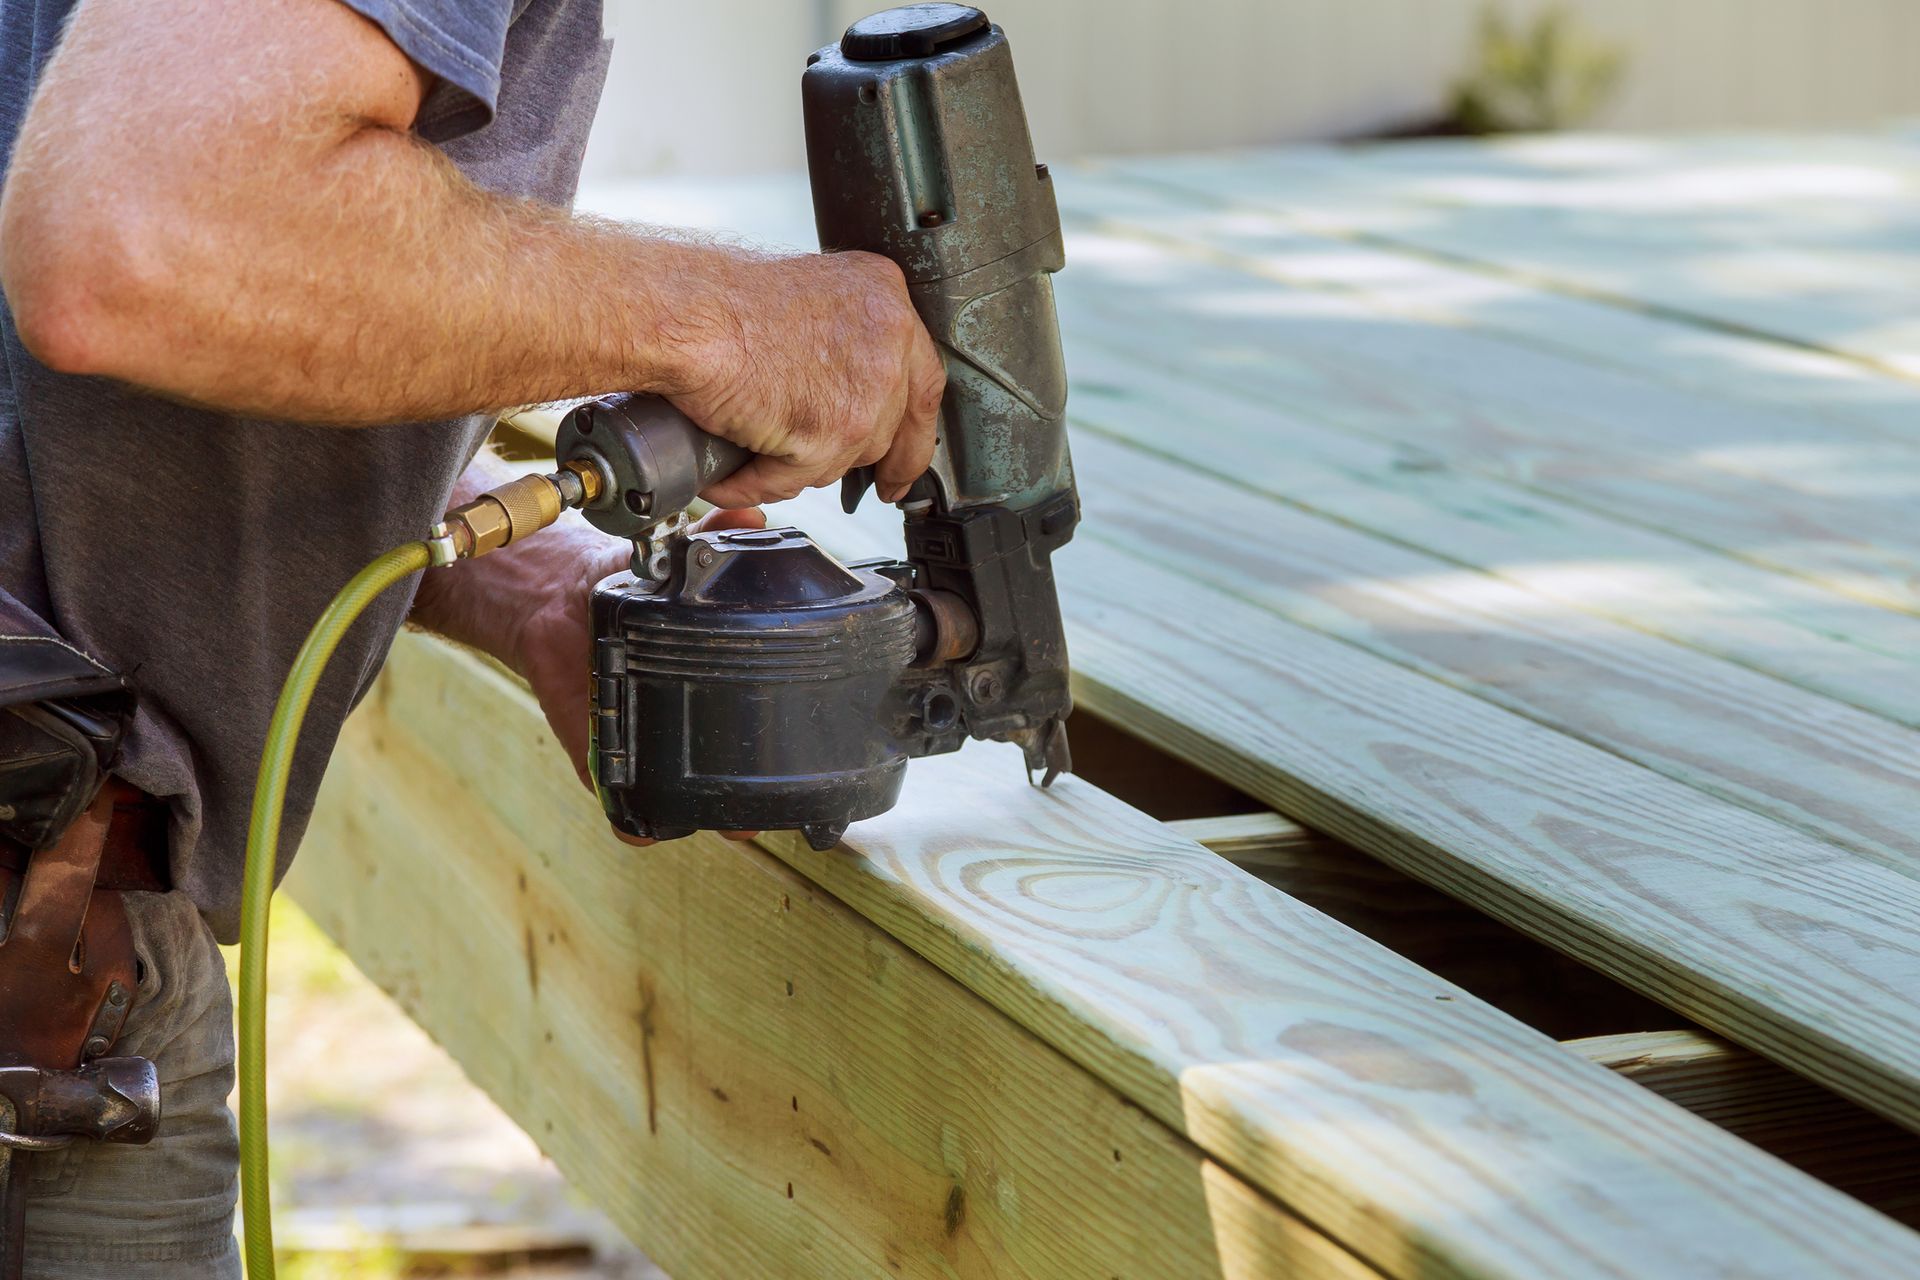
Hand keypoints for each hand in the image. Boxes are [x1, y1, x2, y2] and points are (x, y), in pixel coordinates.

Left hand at [509, 507, 767, 846]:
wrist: (550, 600)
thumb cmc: (617, 584)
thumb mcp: (674, 558)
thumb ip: (711, 538)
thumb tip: (751, 515)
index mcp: (709, 680)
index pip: (763, 727)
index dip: (789, 752)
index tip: (808, 761)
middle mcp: (683, 720)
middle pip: (733, 783)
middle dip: (754, 801)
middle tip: (768, 807)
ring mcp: (645, 745)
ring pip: (685, 803)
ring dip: (706, 814)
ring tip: (730, 822)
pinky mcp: (599, 758)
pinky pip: (623, 808)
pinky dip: (634, 823)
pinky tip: (643, 829)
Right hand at [665, 251, 945, 508]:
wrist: (682, 313)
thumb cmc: (718, 298)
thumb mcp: (808, 297)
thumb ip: (843, 337)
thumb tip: (847, 390)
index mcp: (886, 297)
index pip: (922, 380)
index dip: (913, 429)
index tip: (904, 460)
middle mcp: (888, 340)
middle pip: (893, 426)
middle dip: (872, 460)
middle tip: (869, 486)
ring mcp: (865, 390)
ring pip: (846, 459)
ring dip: (803, 465)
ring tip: (759, 453)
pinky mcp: (830, 433)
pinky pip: (794, 479)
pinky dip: (756, 482)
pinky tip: (731, 476)